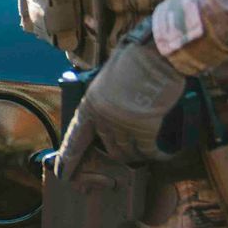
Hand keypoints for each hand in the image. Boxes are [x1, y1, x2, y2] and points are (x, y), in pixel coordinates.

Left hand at [56, 27, 186, 172]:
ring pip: (129, 153)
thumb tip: (110, 113)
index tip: (62, 173)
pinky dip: (158, 153)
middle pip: (109, 149)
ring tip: (149, 146)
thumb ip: (104, 100)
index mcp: (90, 106)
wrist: (156, 55)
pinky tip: (165, 151)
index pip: (75, 139)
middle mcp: (104, 120)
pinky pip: (151, 151)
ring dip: (138, 153)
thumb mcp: (107, 80)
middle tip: (132, 147)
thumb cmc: (133, 60)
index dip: (68, 158)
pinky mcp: (146, 131)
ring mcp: (125, 128)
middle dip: (119, 152)